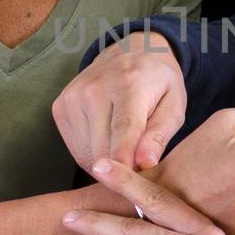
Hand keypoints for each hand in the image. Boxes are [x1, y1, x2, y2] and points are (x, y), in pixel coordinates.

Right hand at [52, 30, 185, 170]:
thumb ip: (160, 134)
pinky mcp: (59, 107)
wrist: (131, 53)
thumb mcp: (174, 105)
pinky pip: (76, 150)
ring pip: (86, 154)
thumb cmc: (158, 85)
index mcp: (129, 84)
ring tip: (126, 150)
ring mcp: (72, 97)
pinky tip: (108, 143)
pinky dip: (93, 156)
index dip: (123, 158)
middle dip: (122, 168)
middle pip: (102, 148)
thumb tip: (145, 163)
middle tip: (140, 167)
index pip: (123, 127)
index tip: (124, 182)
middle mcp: (94, 88)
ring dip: (107, 164)